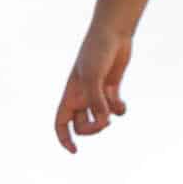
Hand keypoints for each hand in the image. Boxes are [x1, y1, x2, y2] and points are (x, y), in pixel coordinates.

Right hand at [55, 27, 130, 153]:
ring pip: (97, 118)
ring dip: (104, 122)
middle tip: (102, 124)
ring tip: (111, 112)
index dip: (65, 139)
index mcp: (70, 94)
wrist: (113, 32)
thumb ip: (96, 101)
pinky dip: (118, 111)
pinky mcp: (111, 88)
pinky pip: (113, 109)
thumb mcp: (94, 77)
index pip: (60, 123)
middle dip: (91, 130)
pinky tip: (121, 106)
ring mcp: (96, 92)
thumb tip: (102, 122)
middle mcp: (81, 96)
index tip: (75, 151)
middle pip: (81, 125)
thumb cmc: (98, 51)